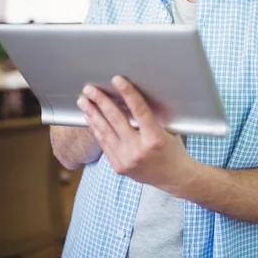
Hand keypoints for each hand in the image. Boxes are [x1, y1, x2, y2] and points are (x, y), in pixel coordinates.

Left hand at [77, 76, 194, 193]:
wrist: (173, 177)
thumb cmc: (172, 149)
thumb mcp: (167, 130)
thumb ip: (150, 117)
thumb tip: (131, 95)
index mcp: (155, 139)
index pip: (140, 111)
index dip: (128, 93)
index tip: (117, 80)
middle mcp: (139, 150)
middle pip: (116, 120)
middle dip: (101, 101)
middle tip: (90, 89)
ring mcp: (127, 160)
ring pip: (105, 132)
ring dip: (92, 114)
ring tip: (83, 101)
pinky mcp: (118, 167)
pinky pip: (103, 144)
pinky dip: (95, 129)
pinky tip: (90, 118)